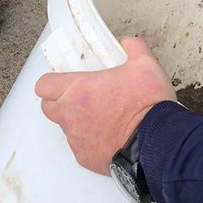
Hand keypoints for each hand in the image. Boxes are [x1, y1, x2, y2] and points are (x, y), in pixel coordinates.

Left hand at [35, 37, 174, 174]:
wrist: (158, 141)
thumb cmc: (147, 103)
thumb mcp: (146, 65)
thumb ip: (134, 48)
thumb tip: (129, 42)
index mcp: (78, 90)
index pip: (43, 86)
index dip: (52, 83)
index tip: (65, 82)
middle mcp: (70, 116)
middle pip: (49, 108)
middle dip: (61, 103)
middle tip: (84, 99)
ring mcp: (77, 140)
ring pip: (67, 129)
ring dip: (79, 123)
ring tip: (105, 119)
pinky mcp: (86, 160)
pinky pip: (82, 148)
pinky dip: (92, 143)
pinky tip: (112, 138)